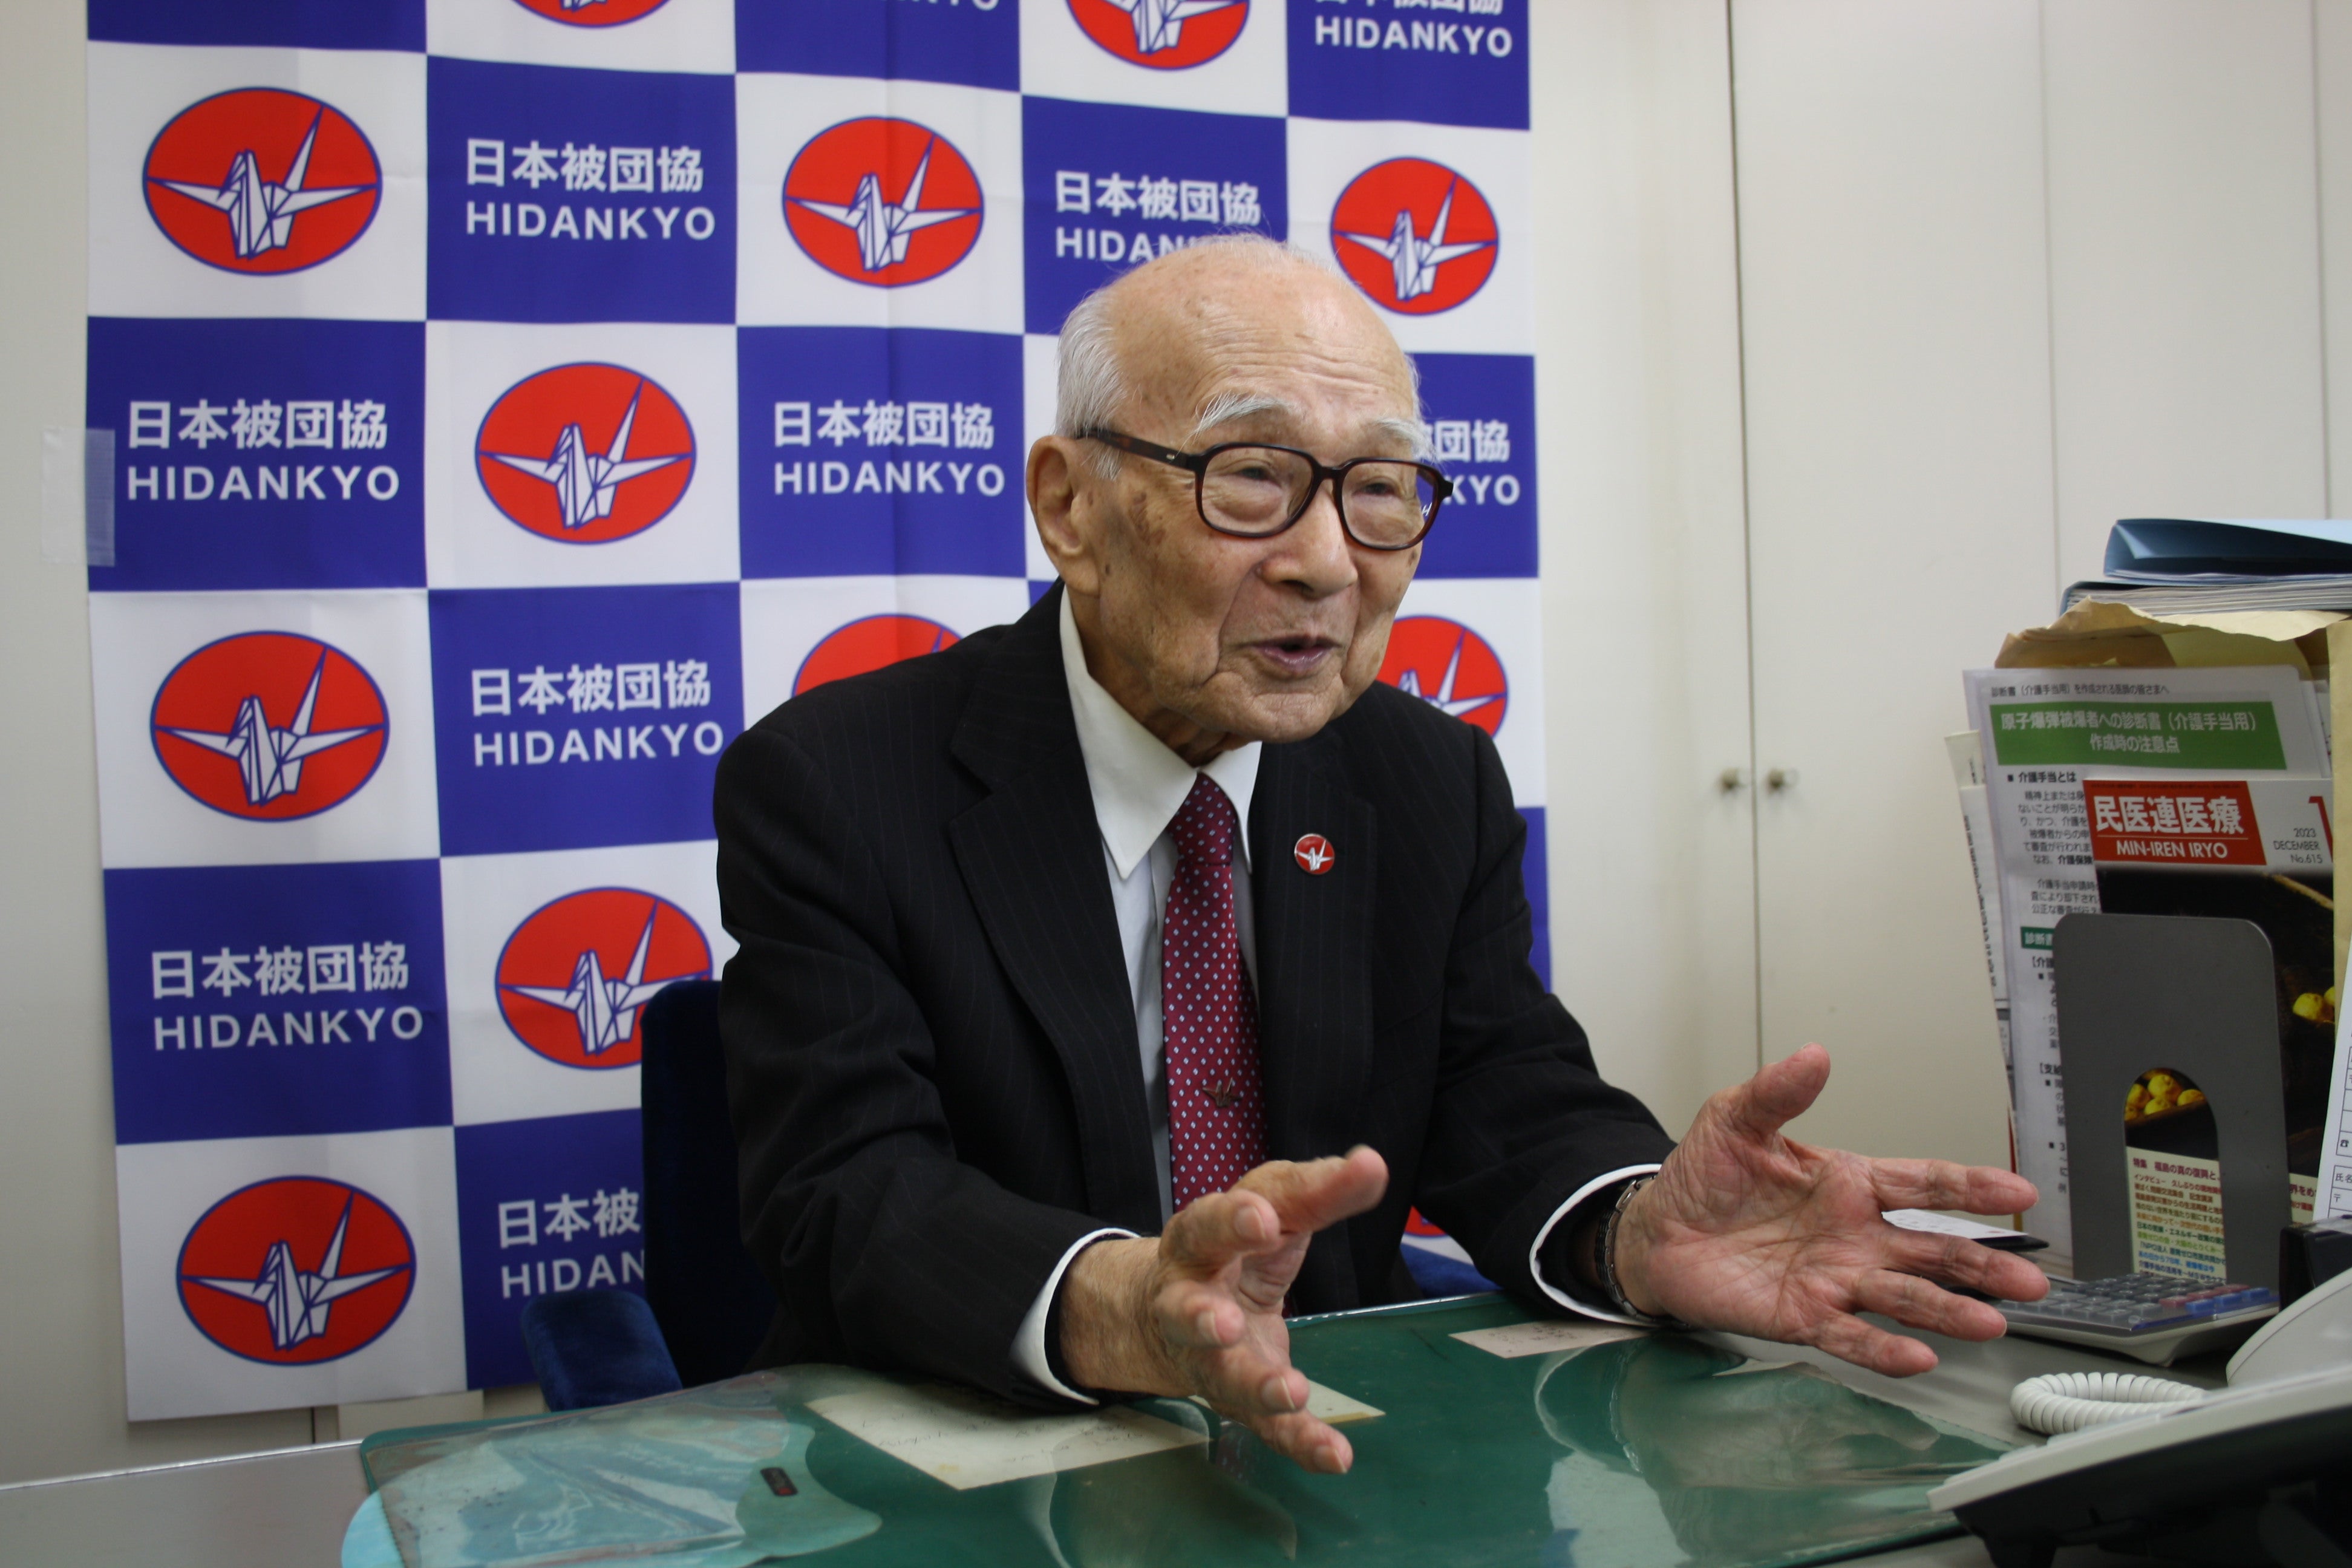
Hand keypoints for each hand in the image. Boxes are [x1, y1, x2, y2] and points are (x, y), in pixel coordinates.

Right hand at [1059, 1147, 1387, 1472]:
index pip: (1209, 1225)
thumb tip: (1373, 1163)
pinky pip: (1264, 1428)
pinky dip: (1298, 1442)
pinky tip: (1335, 1455)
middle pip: (1185, 1310)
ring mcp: (1208, 1357)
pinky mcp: (1237, 1399)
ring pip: (1221, 1376)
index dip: (1233, 1222)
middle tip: (1225, 1321)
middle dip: (1201, 1317)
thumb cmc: (1233, 1243)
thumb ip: (1317, 1191)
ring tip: (1290, 1390)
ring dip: (1253, 1385)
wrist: (1169, 1308)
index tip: (1264, 1217)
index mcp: (1196, 1241)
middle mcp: (1187, 1301)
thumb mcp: (1271, 1206)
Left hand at [1611, 1043, 2046, 1376]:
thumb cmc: (1704, 1177)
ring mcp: (1835, 1279)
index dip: (1971, 1188)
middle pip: (1932, 1250)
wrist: (1657, 1232)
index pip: (1923, 1183)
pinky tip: (1918, 1358)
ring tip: (1989, 1322)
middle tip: (2031, 1281)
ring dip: (1947, 1311)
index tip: (2019, 1191)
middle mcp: (1855, 1237)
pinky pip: (1851, 1336)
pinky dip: (1884, 1349)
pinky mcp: (1804, 1317)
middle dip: (1982, 1264)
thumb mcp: (1735, 1120)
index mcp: (1849, 1184)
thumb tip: (1814, 1054)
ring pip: (1904, 1297)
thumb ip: (1778, 1092)